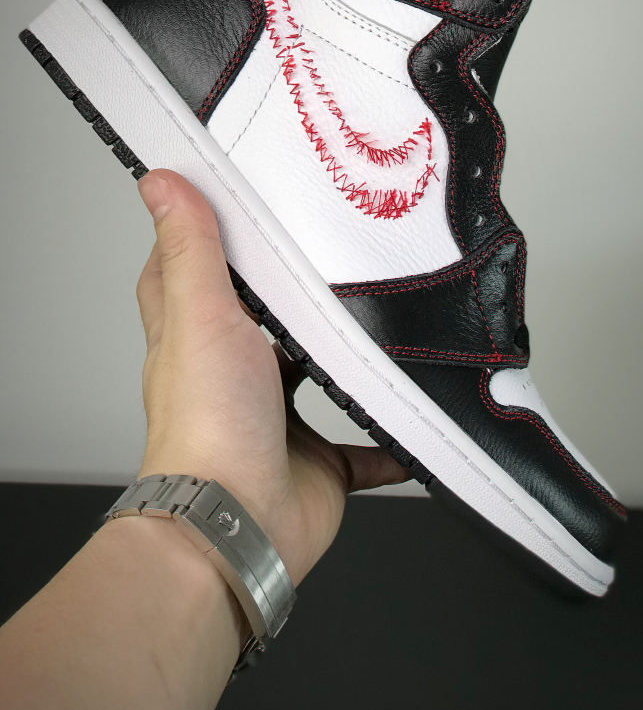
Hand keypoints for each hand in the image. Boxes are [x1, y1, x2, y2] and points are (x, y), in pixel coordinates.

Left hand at [135, 169, 408, 586]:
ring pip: (318, 381)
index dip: (208, 241)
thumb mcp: (202, 314)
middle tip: (333, 256)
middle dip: (294, 299)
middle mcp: (235, 380)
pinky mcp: (317, 465)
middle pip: (264, 326)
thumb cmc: (208, 427)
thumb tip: (159, 182)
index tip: (235, 205)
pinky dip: (389, 440)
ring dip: (344, 362)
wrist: (235, 527)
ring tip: (385, 322)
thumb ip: (192, 249)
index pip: (193, 277)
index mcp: (200, 339)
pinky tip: (414, 420)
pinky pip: (365, 450)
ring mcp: (277, 424)